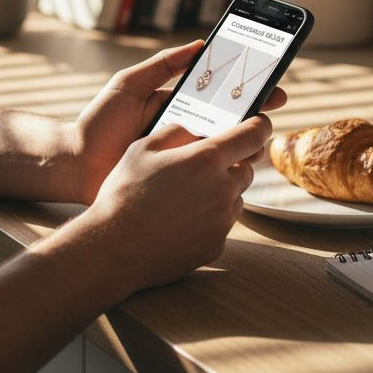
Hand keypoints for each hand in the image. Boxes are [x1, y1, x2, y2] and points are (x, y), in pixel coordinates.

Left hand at [67, 40, 286, 203]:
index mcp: (178, 106)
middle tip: (270, 111)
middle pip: (230, 124)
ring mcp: (183, 158)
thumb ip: (162, 65)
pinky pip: (206, 175)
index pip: (219, 96)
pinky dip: (225, 170)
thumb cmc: (99, 122)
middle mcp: (186, 132)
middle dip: (255, 117)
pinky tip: (236, 165)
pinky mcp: (177, 181)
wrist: (75, 164)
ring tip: (255, 137)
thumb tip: (199, 44)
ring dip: (245, 144)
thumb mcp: (129, 84)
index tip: (271, 84)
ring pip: (225, 150)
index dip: (247, 91)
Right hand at [73, 114, 274, 294]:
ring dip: (220, 192)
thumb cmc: (124, 194)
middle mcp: (223, 189)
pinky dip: (209, 218)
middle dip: (232, 163)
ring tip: (184, 197)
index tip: (258, 123)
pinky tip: (179, 220)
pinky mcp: (216, 245)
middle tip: (203, 165)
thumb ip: (176, 131)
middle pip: (247, 168)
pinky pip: (221, 224)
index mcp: (206, 159)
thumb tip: (196, 129)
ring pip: (235, 198)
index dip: (259, 125)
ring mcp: (222, 221)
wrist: (114, 248)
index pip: (253, 134)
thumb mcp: (142, 148)